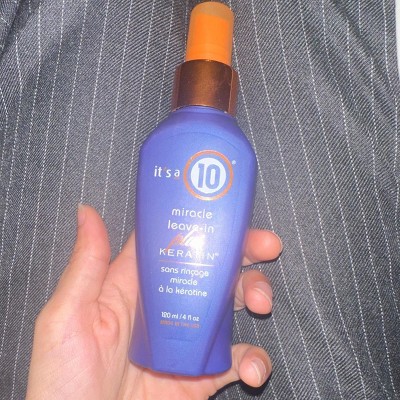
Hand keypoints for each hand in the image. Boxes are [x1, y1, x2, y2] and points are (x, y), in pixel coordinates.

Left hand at [26, 205, 281, 399]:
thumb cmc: (63, 382)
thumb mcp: (67, 318)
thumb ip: (85, 267)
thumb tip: (87, 212)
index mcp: (135, 285)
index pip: (174, 241)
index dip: (202, 223)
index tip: (231, 214)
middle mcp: (165, 307)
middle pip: (211, 266)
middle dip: (242, 253)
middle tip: (267, 247)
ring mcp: (187, 340)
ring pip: (231, 304)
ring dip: (255, 294)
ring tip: (260, 302)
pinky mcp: (202, 375)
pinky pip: (238, 360)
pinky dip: (255, 360)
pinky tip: (251, 369)